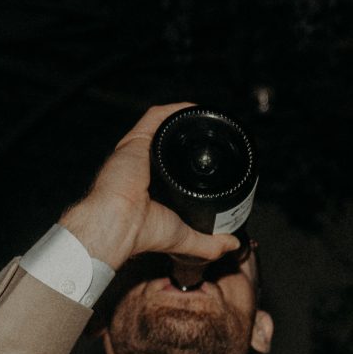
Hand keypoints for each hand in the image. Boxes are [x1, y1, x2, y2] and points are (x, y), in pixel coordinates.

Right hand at [57, 104, 247, 271]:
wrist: (119, 223)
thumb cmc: (142, 232)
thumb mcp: (185, 239)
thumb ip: (210, 244)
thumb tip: (233, 245)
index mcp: (151, 186)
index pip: (175, 166)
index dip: (193, 162)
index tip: (214, 160)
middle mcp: (143, 165)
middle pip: (170, 144)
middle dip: (191, 139)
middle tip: (214, 138)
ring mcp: (138, 151)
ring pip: (164, 127)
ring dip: (185, 121)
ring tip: (208, 119)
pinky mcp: (135, 140)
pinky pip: (156, 116)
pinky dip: (175, 110)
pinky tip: (193, 108)